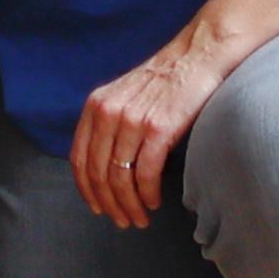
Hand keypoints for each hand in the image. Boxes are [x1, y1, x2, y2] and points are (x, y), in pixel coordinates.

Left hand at [67, 38, 233, 227]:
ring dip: (129, 206)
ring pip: (121, 178)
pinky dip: (147, 194)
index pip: (80, 158)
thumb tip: (106, 166)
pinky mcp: (159, 128)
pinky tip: (153, 203)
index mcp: (96, 105)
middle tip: (122, 221)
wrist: (198, 56)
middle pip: (98, 173)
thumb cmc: (166, 79)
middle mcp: (109, 112)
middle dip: (109, 204)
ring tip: (139, 219)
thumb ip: (110, 123)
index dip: (86, 189)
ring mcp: (133, 120)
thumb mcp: (124, 95)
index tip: (97, 208)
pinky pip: (146, 173)